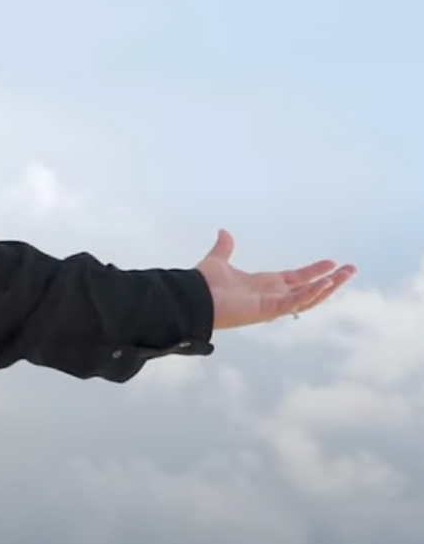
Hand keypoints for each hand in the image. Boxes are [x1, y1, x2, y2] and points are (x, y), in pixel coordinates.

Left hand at [194, 229, 354, 329]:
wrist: (192, 297)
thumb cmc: (203, 285)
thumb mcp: (218, 260)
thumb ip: (224, 247)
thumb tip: (224, 232)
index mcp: (264, 285)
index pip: (296, 279)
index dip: (313, 271)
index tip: (331, 263)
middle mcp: (271, 296)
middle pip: (309, 289)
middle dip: (331, 280)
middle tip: (351, 269)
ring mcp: (272, 305)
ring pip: (308, 298)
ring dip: (328, 287)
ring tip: (346, 275)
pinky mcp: (268, 311)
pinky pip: (295, 303)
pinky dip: (311, 294)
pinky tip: (325, 283)